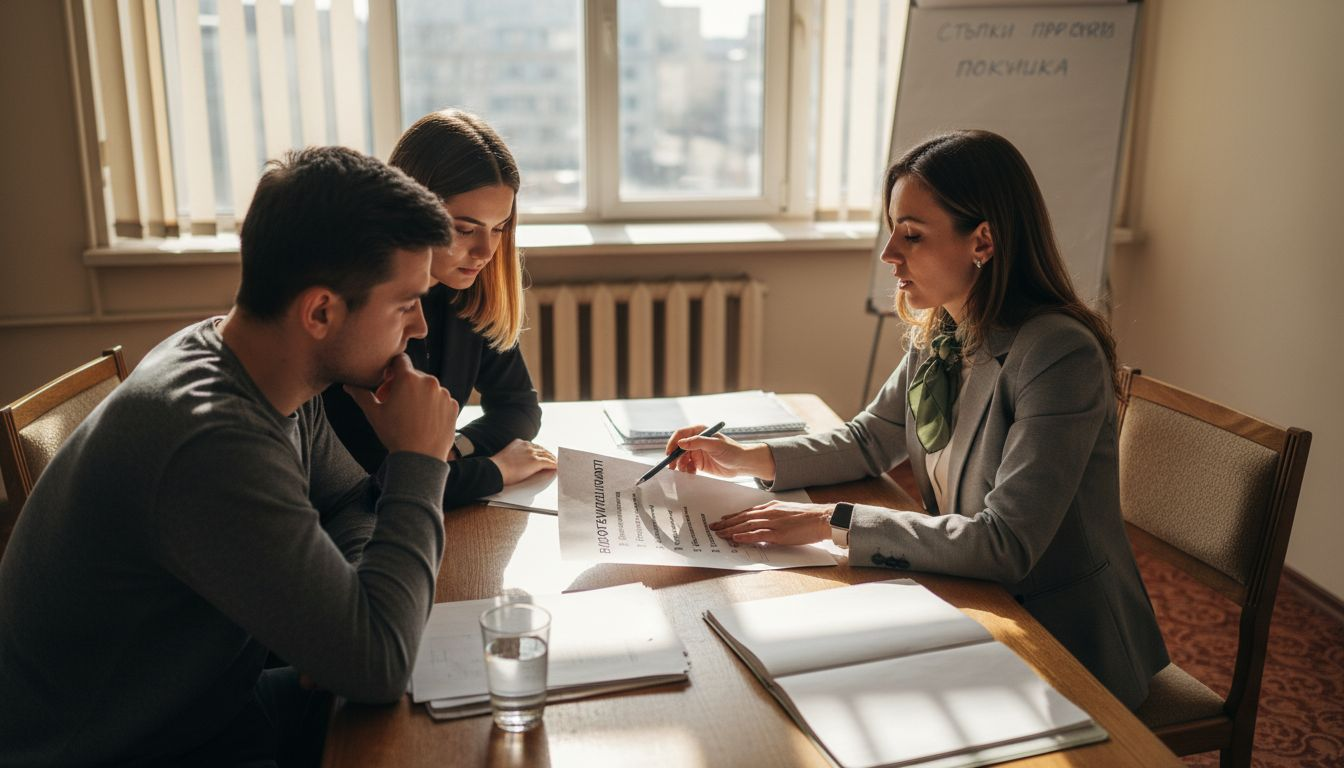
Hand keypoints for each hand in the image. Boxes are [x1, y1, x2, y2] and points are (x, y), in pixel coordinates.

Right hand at [344, 355, 457, 460]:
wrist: (420, 457)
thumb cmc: (394, 434)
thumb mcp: (374, 414)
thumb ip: (361, 395)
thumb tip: (347, 385)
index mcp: (408, 378)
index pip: (400, 360)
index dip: (392, 370)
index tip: (388, 382)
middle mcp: (429, 381)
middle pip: (414, 375)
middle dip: (403, 385)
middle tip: (394, 403)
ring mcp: (443, 393)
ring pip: (429, 388)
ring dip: (419, 395)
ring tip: (409, 414)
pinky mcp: (453, 405)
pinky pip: (441, 400)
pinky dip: (433, 406)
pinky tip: (424, 420)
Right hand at [489, 439, 556, 484]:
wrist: (495, 469)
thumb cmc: (497, 467)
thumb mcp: (506, 455)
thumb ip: (513, 454)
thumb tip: (516, 462)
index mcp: (519, 442)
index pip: (534, 446)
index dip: (540, 451)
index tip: (543, 454)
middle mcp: (527, 445)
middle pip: (542, 450)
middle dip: (548, 455)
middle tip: (553, 459)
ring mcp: (532, 453)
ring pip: (547, 455)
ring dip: (553, 460)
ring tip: (557, 463)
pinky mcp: (535, 462)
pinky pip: (549, 463)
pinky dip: (554, 465)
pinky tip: (557, 468)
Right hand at [664, 424, 775, 480]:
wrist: (742, 464)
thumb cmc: (732, 451)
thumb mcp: (715, 445)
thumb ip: (698, 442)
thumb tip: (680, 443)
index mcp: (700, 431)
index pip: (681, 434)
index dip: (673, 443)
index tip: (669, 453)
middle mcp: (696, 441)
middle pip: (679, 448)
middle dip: (674, 457)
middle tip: (672, 467)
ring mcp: (697, 452)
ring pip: (682, 458)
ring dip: (680, 465)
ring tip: (684, 471)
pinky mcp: (700, 463)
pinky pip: (688, 467)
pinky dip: (686, 471)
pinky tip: (692, 473)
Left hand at [708, 501, 832, 545]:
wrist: (821, 518)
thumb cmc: (808, 516)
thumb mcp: (787, 512)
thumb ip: (774, 516)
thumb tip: (764, 524)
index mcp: (772, 507)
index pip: (747, 512)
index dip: (733, 516)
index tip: (723, 520)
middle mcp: (769, 512)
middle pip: (743, 518)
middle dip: (727, 523)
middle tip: (714, 528)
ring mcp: (773, 523)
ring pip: (747, 525)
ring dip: (731, 530)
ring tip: (719, 534)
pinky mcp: (778, 533)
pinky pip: (757, 534)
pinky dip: (745, 536)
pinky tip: (735, 538)